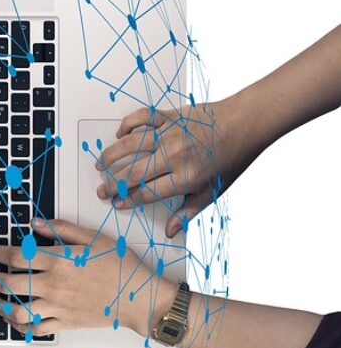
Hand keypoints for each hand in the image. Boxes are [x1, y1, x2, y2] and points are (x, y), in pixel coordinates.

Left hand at [0, 219, 178, 336]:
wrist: (141, 298)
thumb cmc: (122, 266)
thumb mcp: (95, 238)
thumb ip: (62, 229)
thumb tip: (35, 224)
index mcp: (60, 261)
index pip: (15, 256)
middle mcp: (55, 285)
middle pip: (7, 282)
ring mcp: (58, 306)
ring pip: (16, 309)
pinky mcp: (65, 323)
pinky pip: (35, 328)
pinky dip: (18, 325)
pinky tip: (11, 317)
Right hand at [93, 99, 259, 237]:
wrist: (247, 122)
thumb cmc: (232, 156)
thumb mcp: (214, 190)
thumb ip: (189, 211)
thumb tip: (171, 231)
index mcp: (186, 177)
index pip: (146, 193)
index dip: (128, 200)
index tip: (117, 204)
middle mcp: (174, 155)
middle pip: (133, 173)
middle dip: (113, 184)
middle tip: (103, 189)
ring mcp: (170, 134)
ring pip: (129, 145)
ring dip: (111, 156)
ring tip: (100, 164)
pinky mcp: (169, 116)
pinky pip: (140, 118)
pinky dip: (127, 124)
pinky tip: (119, 134)